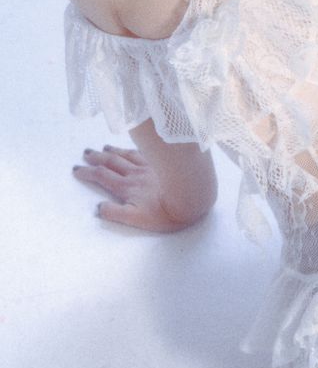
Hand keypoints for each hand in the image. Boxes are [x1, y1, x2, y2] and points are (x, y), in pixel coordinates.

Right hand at [72, 144, 199, 231]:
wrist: (192, 198)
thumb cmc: (165, 213)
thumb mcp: (136, 219)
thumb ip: (115, 213)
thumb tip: (97, 207)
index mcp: (127, 188)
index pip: (102, 177)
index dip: (87, 172)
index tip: (76, 169)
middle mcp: (136, 174)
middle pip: (112, 163)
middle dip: (97, 158)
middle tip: (85, 153)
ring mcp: (149, 166)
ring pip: (127, 155)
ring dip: (113, 151)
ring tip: (103, 147)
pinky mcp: (163, 164)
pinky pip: (144, 153)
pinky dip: (133, 149)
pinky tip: (133, 148)